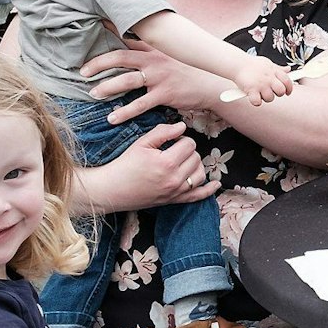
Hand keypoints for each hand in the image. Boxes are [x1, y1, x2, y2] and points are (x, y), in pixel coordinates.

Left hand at [83, 39, 221, 120]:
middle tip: (83, 71)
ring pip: (127, 80)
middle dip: (99, 64)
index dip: (112, 28)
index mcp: (154, 49)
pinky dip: (124, 112)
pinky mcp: (165, 94)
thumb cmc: (188, 71)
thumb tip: (134, 47)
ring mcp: (160, 77)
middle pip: (121, 57)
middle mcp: (155, 60)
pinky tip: (112, 118)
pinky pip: (140, 104)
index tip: (96, 22)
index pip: (129, 36)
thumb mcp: (171, 56)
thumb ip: (152, 51)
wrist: (211, 84)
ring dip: (107, 87)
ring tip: (93, 94)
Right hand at [86, 120, 216, 209]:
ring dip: (195, 165)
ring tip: (183, 161)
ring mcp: (176, 192)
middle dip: (187, 151)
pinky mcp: (174, 201)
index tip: (172, 141)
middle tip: (173, 150)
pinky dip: (209, 190)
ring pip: (200, 174)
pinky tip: (216, 184)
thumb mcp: (141, 143)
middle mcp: (174, 179)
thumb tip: (182, 126)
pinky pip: (197, 196)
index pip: (189, 144)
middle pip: (196, 158)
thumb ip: (163, 133)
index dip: (181, 140)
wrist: (112, 189)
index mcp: (166, 163)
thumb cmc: (124, 164)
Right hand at [232, 55, 294, 105]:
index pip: (287, 81)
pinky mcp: (251, 90)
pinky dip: (255, 101)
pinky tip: (253, 96)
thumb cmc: (253, 64)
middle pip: (281, 91)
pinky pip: (257, 102)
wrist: (238, 64)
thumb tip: (288, 69)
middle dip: (277, 94)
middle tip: (271, 92)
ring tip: (260, 92)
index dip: (289, 88)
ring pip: (270, 98)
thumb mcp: (268, 63)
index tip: (287, 92)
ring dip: (265, 98)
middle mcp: (269, 78)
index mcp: (274, 71)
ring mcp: (261, 84)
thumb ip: (278, 68)